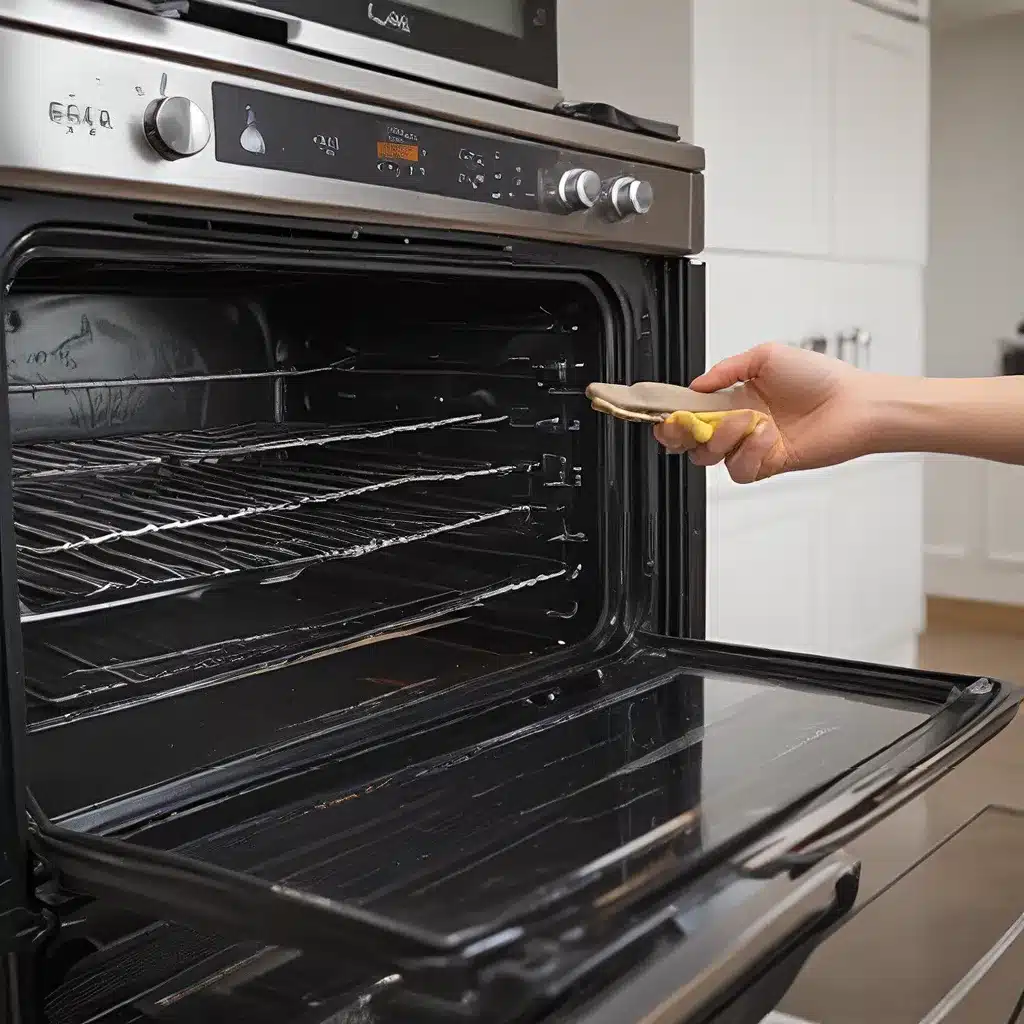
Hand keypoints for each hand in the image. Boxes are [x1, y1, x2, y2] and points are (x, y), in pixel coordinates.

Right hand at [654, 343, 876, 482]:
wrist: (854, 404)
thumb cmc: (819, 376)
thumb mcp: (766, 356)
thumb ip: (725, 369)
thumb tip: (696, 385)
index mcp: (734, 397)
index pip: (691, 411)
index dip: (673, 416)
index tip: (664, 414)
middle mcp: (739, 424)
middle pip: (691, 441)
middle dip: (681, 436)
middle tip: (686, 427)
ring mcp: (751, 446)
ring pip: (711, 457)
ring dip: (723, 439)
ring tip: (749, 421)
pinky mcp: (767, 464)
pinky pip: (740, 470)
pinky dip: (749, 453)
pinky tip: (767, 437)